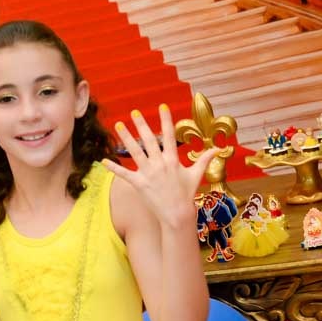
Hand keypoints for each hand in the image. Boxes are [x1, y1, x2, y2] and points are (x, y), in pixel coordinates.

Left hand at [103, 105, 218, 229]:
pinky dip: (113, 167)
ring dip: (125, 138)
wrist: (177, 214)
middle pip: (148, 140)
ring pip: (134, 152)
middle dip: (141, 125)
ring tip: (118, 125)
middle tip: (134, 112)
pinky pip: (124, 174)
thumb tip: (218, 149)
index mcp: (173, 160)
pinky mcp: (139, 184)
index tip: (162, 106)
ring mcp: (148, 174)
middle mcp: (159, 164)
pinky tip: (103, 160)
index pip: (169, 135)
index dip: (165, 120)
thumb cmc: (187, 194)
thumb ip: (205, 159)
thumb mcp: (197, 175)